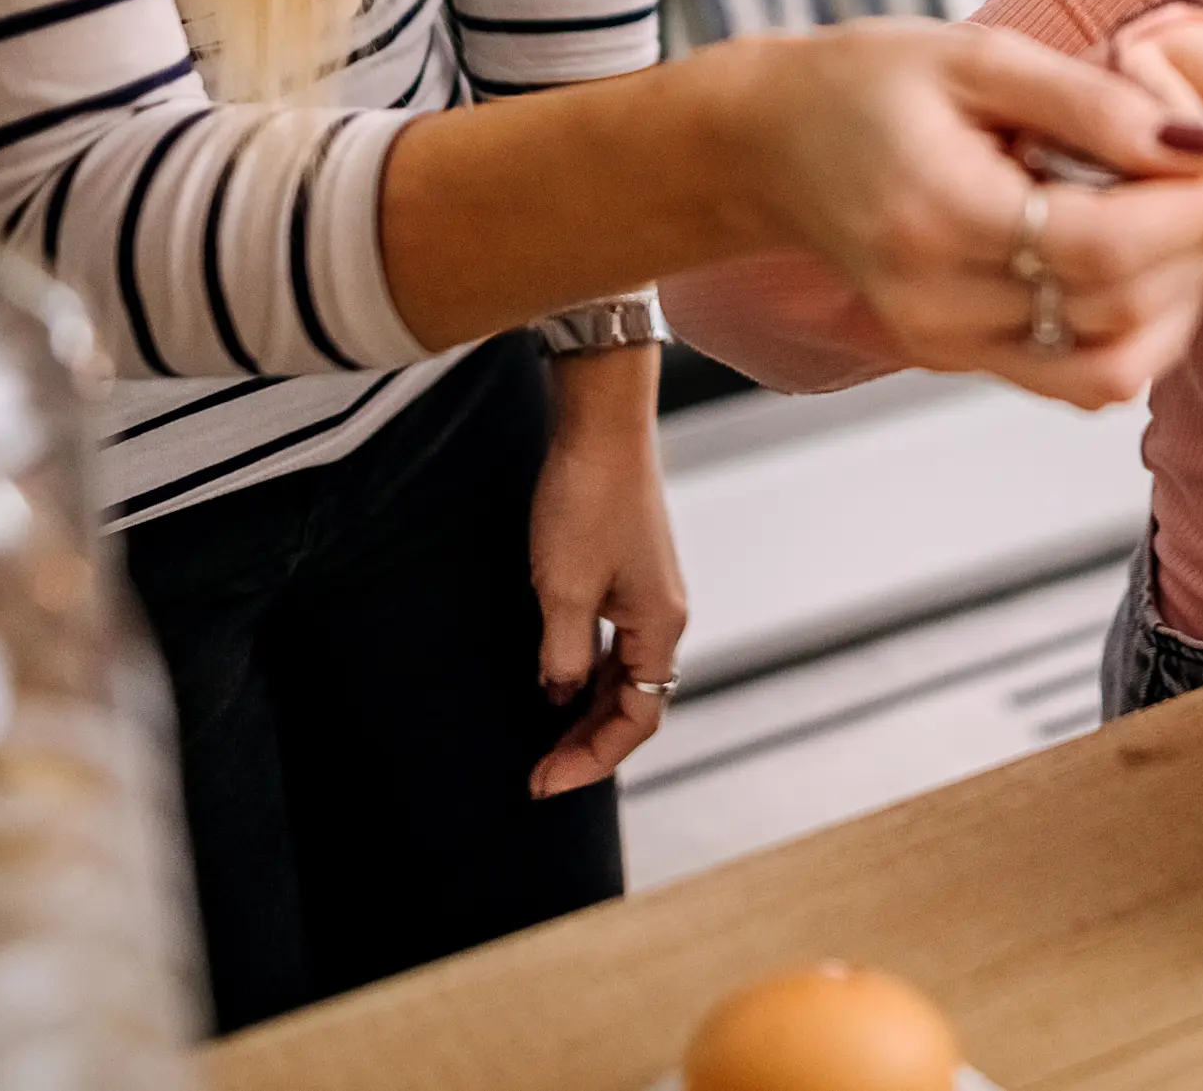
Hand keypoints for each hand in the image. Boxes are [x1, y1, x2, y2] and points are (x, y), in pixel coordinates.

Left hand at [525, 344, 684, 797]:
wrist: (600, 422)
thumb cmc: (587, 498)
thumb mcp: (563, 588)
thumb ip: (562, 654)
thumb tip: (558, 695)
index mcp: (661, 624)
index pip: (639, 717)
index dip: (592, 757)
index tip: (544, 781)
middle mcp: (663, 613)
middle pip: (635, 700)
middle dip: (589, 741)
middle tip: (539, 770)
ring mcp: (646, 591)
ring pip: (622, 672)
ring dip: (586, 708)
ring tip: (543, 734)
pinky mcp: (626, 571)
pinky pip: (612, 640)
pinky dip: (586, 668)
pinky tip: (553, 672)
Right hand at [708, 19, 1202, 408]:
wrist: (772, 144)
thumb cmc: (869, 83)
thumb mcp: (979, 58)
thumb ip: (1095, 103)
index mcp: (937, 216)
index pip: (1102, 247)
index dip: (1199, 213)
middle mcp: (938, 304)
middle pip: (1116, 309)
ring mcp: (948, 346)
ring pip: (1112, 363)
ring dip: (1184, 300)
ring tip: (1202, 220)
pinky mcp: (962, 361)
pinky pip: (1081, 376)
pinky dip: (1140, 328)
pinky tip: (1154, 260)